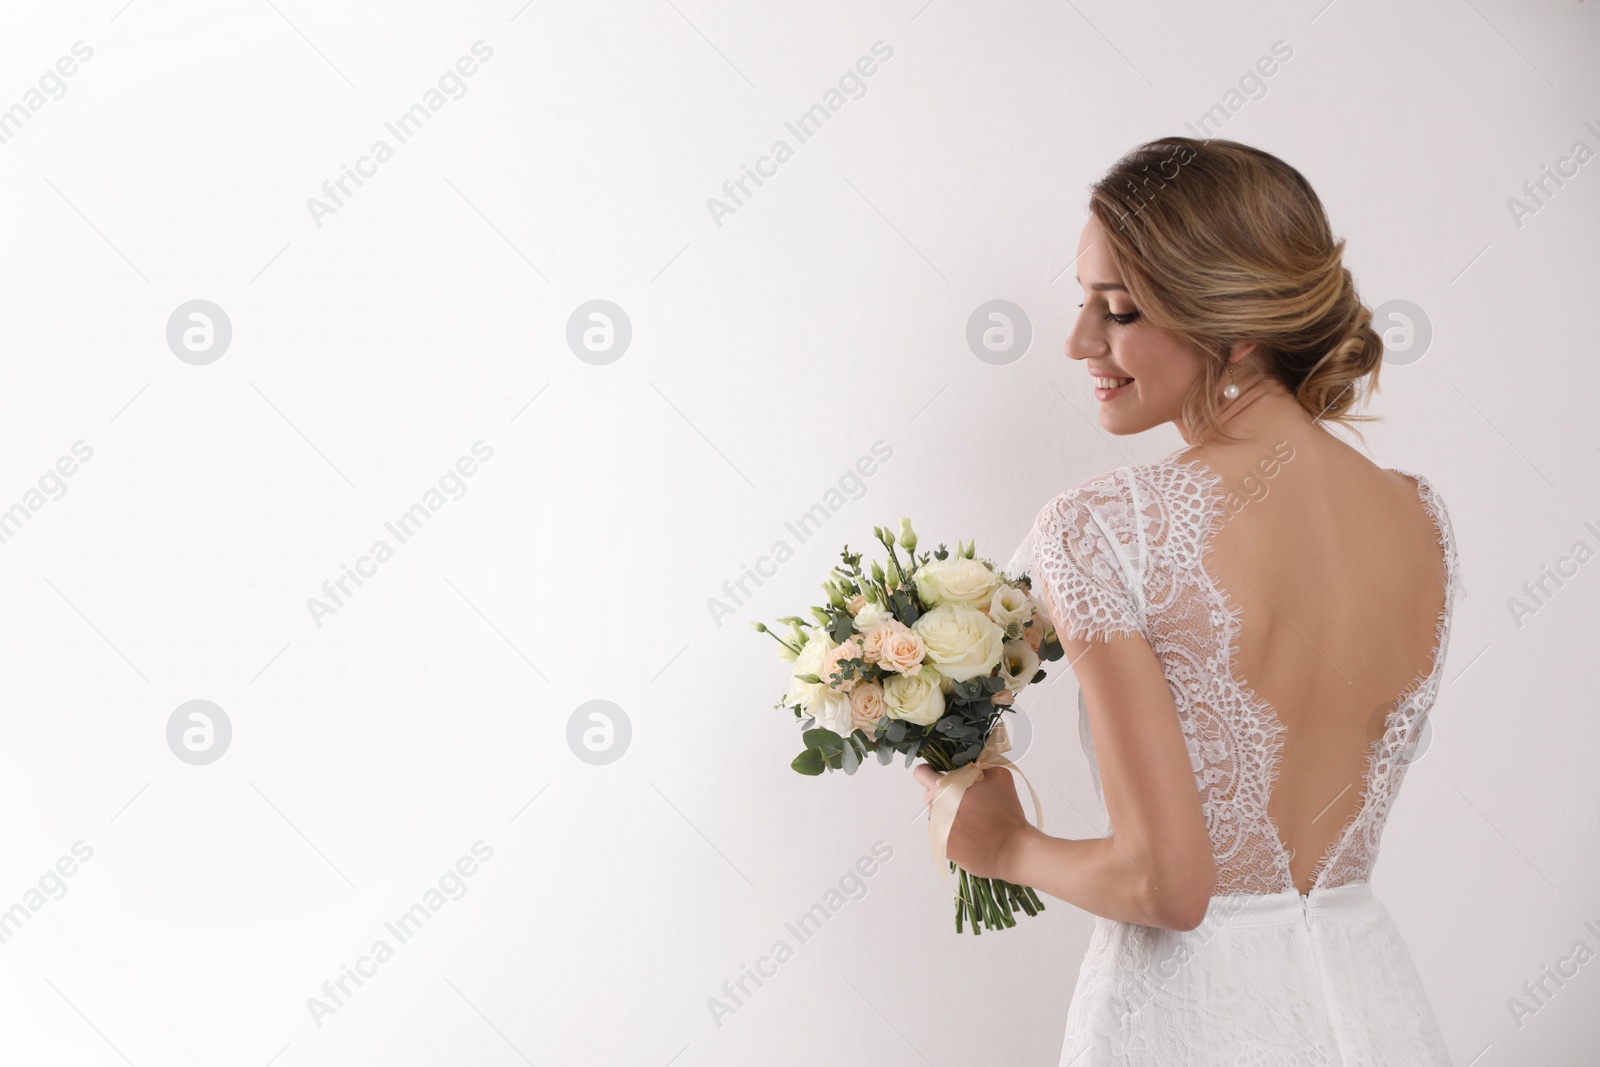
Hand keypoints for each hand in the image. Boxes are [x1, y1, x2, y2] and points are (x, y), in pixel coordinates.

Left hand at [913, 763, 1031, 880]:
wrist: (1012, 851)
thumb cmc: (1007, 814)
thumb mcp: (1000, 777)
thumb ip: (983, 765)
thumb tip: (975, 763)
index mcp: (945, 789)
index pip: (921, 774)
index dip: (928, 771)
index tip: (938, 773)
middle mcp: (935, 810)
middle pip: (929, 795)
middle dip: (943, 792)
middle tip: (965, 797)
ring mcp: (937, 831)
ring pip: (936, 815)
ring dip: (948, 812)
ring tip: (972, 818)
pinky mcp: (942, 848)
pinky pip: (941, 833)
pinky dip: (952, 831)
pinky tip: (972, 833)